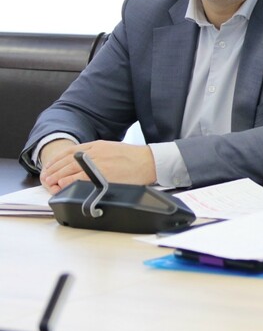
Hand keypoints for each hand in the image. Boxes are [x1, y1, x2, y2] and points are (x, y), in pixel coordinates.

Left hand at [39, 140, 156, 193]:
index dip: (56, 159)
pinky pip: (80, 178)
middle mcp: (95, 153)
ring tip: (50, 182)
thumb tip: (83, 161)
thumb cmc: (133, 157)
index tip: (50, 166)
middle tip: (46, 177)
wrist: (148, 162)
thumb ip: (97, 153)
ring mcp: (98, 164)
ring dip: (57, 176)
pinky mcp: (102, 175)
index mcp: (97, 146)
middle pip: (67, 160)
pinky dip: (69, 181)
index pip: (69, 151)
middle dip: (54, 169)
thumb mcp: (112, 149)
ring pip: (70, 169)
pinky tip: (63, 184)